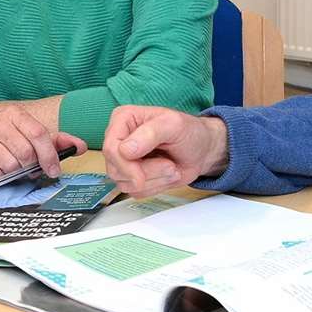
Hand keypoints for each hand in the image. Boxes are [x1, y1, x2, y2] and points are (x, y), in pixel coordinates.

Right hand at [0, 102, 84, 179]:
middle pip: (26, 153)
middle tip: (31, 170)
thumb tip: (80, 146)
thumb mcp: (25, 131)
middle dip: (32, 167)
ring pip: (10, 165)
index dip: (49, 155)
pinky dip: (1, 178)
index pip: (38, 133)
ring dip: (16, 173)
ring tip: (13, 168)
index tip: (54, 169)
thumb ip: (54, 139)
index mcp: (13, 113)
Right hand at [102, 106, 228, 196]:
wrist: (201, 149)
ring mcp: (125, 160)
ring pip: (125, 183)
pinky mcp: (133, 177)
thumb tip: (125, 150)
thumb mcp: (173, 125)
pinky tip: (167, 174)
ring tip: (171, 167)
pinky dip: (156, 187)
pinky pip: (136, 192)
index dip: (125, 165)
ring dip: (154, 180)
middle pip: (115, 169)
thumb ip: (149, 134)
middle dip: (146, 173)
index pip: (110, 148)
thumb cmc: (188, 132)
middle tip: (169, 165)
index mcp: (123, 119)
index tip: (141, 175)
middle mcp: (120, 139)